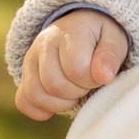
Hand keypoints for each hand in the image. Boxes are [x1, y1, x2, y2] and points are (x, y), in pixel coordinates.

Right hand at [13, 11, 130, 119]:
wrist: (84, 28)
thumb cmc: (102, 37)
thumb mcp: (115, 39)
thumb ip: (110, 56)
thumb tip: (103, 76)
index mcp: (70, 31)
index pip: (76, 69)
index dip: (92, 80)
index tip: (100, 75)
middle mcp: (44, 42)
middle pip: (54, 84)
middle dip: (77, 92)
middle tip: (88, 84)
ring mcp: (31, 59)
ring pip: (36, 94)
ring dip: (60, 103)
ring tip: (75, 93)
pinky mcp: (25, 75)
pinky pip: (23, 101)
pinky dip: (40, 110)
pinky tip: (58, 105)